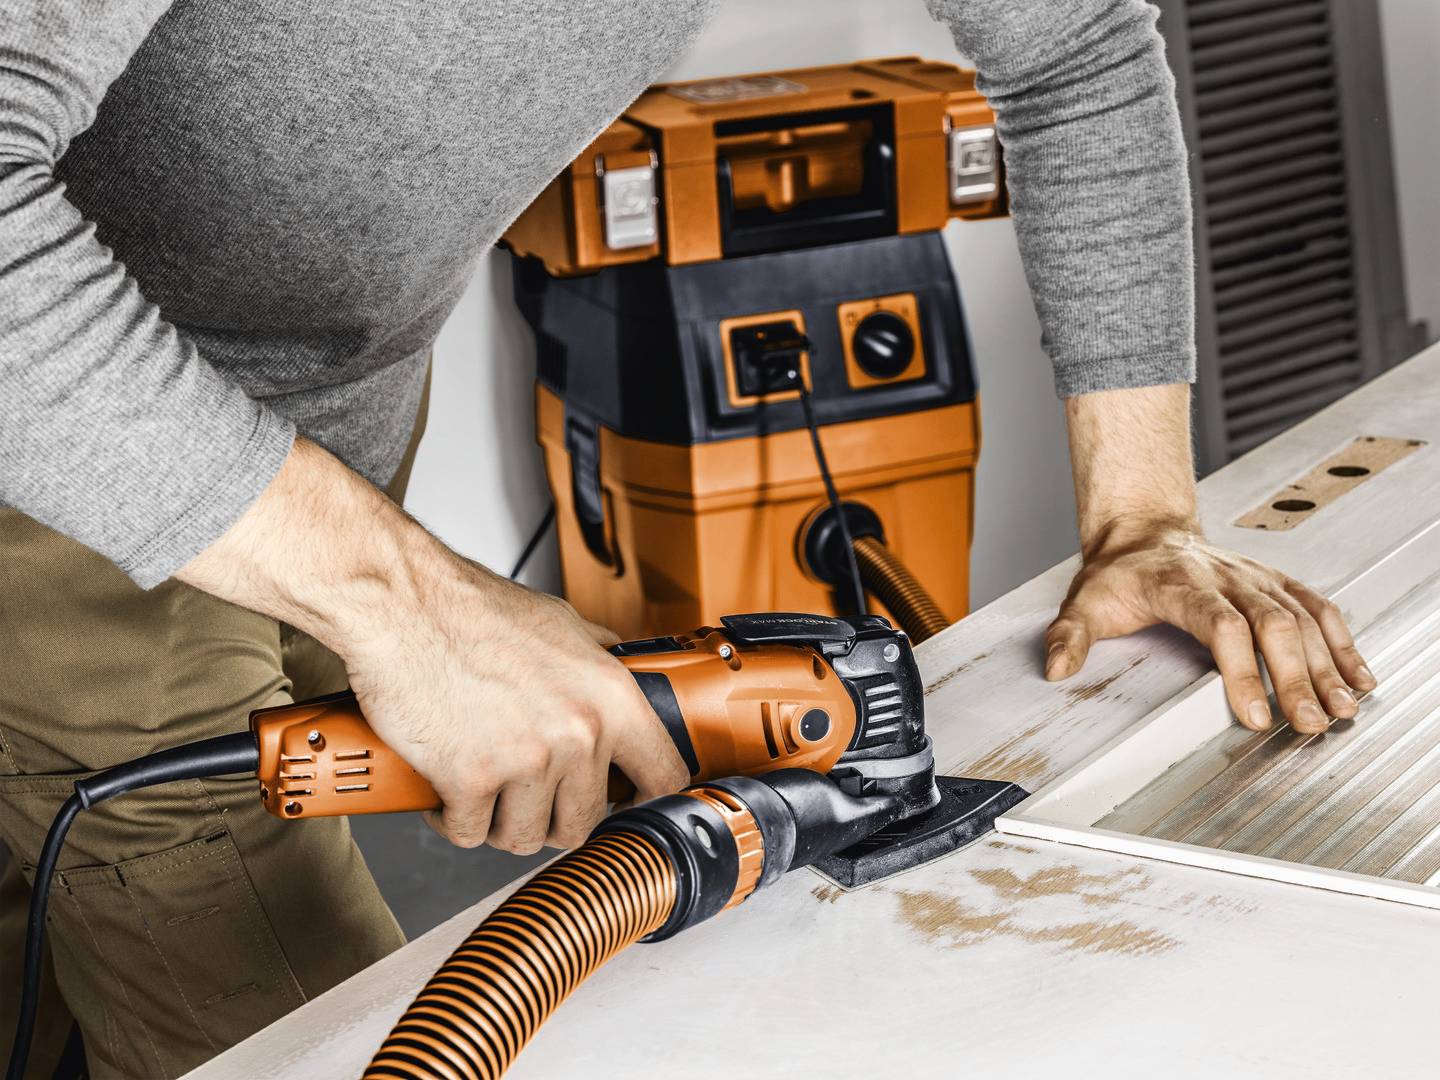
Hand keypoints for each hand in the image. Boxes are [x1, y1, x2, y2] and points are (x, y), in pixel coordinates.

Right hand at [344, 568, 688, 851]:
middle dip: (549, 815)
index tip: (624, 802)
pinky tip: (447, 785)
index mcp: (611, 697)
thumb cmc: (473, 610)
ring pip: (524, 837)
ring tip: (482, 784)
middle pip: (582, 823)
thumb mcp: (561, 622)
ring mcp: (526, 761)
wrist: (403, 606)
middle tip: (522, 791)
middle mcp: (578, 734)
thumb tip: (625, 667)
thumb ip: (599, 657)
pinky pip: (470, 832)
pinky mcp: (470, 781)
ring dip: (498, 821)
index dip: (643, 798)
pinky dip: (453, 818)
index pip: (664, 776)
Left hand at [1044, 516, 1375, 732]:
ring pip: (1303, 619)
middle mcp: (1228, 579)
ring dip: (1326, 665)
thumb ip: (1070, 635)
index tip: (1251, 713)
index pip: (1221, 626)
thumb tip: (1057, 668)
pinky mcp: (1276, 583)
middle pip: (1272, 626)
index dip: (1240, 669)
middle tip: (1307, 722)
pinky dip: (1342, 642)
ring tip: (1341, 708)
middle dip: (1295, 677)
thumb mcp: (1084, 601)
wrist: (1145, 531)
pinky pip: (1318, 609)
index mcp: (1182, 584)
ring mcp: (1256, 579)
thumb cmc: (1121, 573)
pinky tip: (1357, 675)